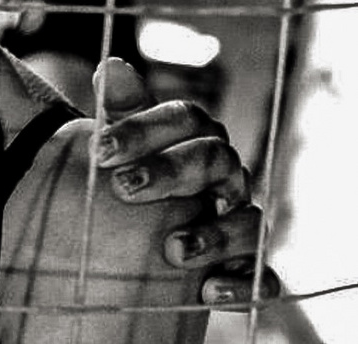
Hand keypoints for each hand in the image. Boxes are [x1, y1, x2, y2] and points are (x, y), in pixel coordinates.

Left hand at [91, 57, 279, 306]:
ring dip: (213, 236)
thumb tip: (112, 67)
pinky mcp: (244, 267)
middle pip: (213, 160)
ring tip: (172, 252)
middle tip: (122, 189)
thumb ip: (118, 109)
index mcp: (195, 138)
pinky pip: (259, 276)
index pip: (184, 118)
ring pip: (246, 221)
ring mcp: (239, 220)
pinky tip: (208, 291)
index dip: (143, 129)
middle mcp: (226, 175)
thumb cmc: (134, 176)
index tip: (99, 149)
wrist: (144, 234)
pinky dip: (239, 284)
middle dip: (169, 172)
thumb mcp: (122, 144)